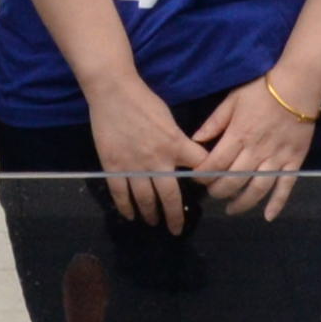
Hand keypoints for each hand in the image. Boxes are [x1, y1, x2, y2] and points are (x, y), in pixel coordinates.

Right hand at [87, 69, 202, 230]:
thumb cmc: (144, 101)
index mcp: (175, 144)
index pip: (199, 167)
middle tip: (176, 229)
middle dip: (174, 216)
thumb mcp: (169, 119)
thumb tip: (184, 156)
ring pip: (145, 199)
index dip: (206, 180)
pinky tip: (130, 215)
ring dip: (150, 214)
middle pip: (170, 196)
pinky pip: (120, 193)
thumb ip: (177, 140)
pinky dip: (126, 207)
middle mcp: (157, 160)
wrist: (114, 92)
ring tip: (153, 223)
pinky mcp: (113, 166)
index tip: (207, 191)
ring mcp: (133, 166)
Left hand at [188, 74, 316, 217]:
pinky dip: (277, 204)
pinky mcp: (293, 162)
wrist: (298, 85)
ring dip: (242, 203)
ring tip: (231, 208)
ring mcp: (276, 159)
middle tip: (212, 193)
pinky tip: (267, 216)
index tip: (198, 179)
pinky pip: (285, 187)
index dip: (203, 176)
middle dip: (218, 191)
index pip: (215, 164)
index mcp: (238, 135)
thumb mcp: (232, 100)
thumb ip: (214, 122)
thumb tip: (194, 141)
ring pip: (257, 189)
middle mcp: (256, 151)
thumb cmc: (262, 90)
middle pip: (233, 180)